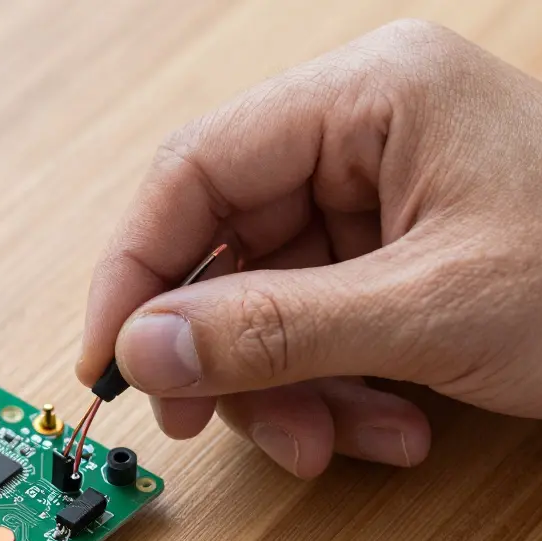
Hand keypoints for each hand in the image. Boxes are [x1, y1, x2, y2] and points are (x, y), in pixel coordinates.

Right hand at [78, 20, 541, 477]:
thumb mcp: (431, 311)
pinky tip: (385, 427)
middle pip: (224, 243)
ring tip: (337, 443)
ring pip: (265, 298)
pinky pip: (318, 323)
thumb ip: (272, 330)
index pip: (194, 172)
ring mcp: (379, 195)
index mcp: (365, 96)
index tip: (109, 357)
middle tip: (208, 422)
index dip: (135, 269)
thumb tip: (144, 347)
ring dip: (286, 387)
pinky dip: (334, 389)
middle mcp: (360, 135)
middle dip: (222, 349)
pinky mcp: (397, 253)